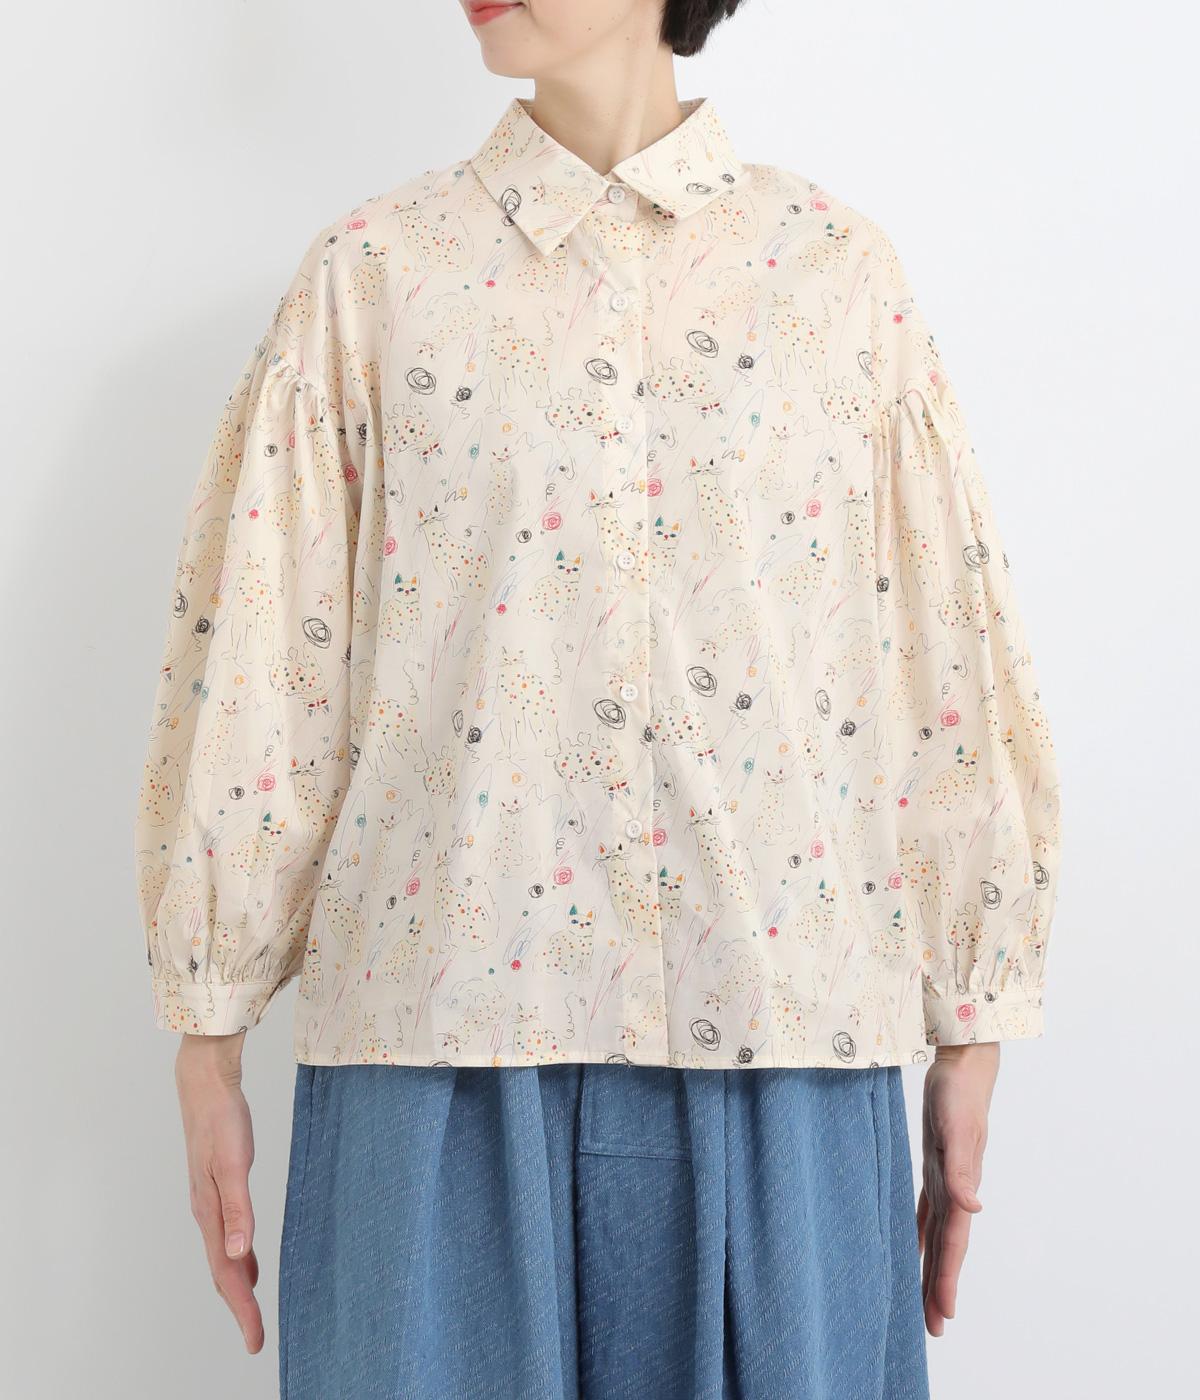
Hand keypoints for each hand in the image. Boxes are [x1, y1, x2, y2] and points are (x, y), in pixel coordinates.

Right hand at [174, 1031, 262, 1353]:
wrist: (206, 1084)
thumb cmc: (222, 1120)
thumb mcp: (235, 1162)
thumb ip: (238, 1209)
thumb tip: (239, 1255)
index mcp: (210, 1212)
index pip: (226, 1273)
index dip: (241, 1308)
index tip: (255, 1340)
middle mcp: (207, 1213)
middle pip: (222, 1271)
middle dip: (238, 1306)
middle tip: (254, 1338)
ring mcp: (211, 1200)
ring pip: (224, 1255)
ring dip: (237, 1284)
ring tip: (252, 1309)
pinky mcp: (218, 1186)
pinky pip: (229, 1234)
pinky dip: (240, 1256)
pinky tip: (250, 1262)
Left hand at [916, 1041, 997, 1336]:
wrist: (963, 1066)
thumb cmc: (959, 1095)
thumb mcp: (957, 1130)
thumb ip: (963, 1169)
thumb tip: (973, 1208)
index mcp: (958, 1187)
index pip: (951, 1244)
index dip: (947, 1280)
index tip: (942, 1316)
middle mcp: (954, 1190)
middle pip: (946, 1249)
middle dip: (940, 1286)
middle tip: (933, 1328)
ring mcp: (945, 1178)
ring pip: (938, 1235)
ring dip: (934, 1266)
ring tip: (925, 1299)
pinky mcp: (935, 1165)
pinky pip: (926, 1210)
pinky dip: (920, 1232)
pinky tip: (912, 1248)